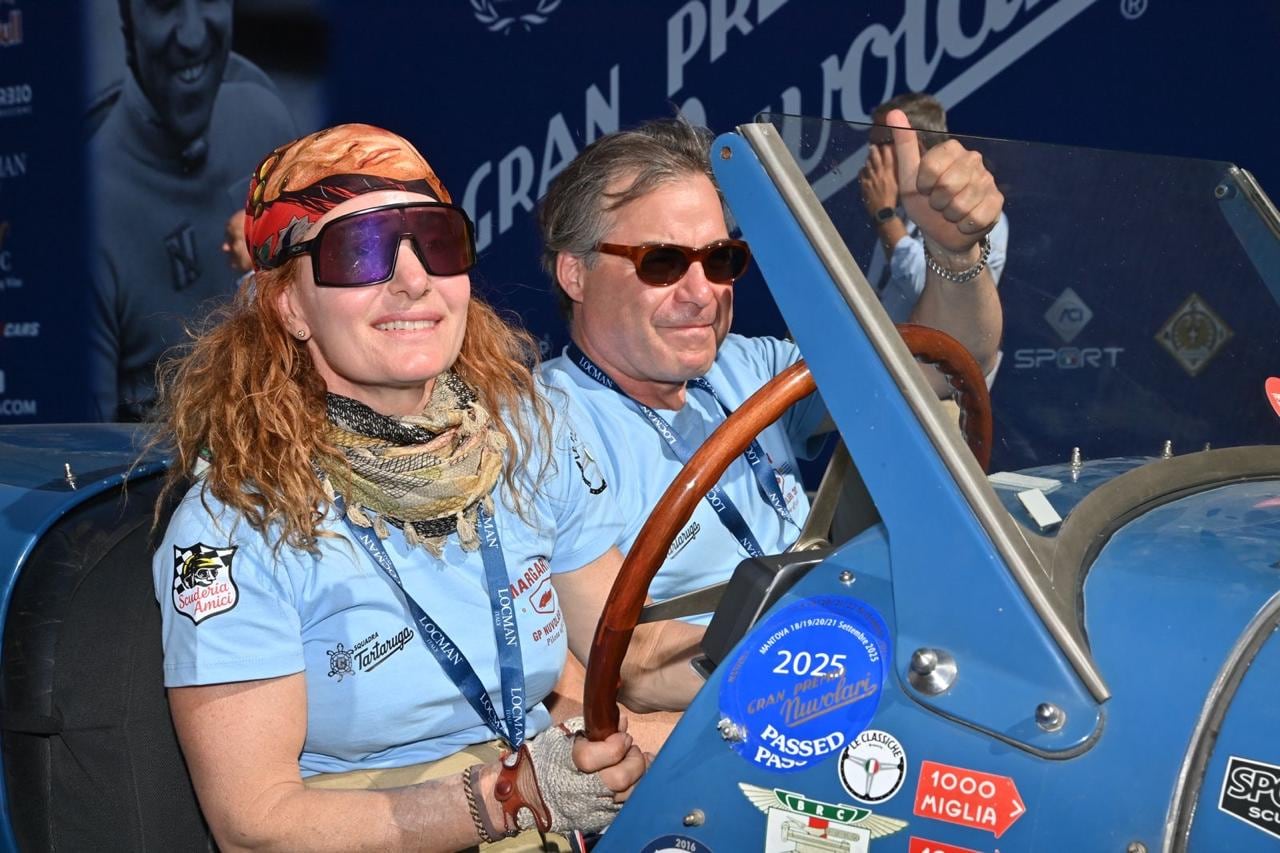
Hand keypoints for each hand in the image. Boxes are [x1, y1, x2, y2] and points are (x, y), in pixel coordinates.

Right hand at [519, 714, 648, 834]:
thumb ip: (593, 727)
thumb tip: (622, 722)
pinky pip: (624, 807)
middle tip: (631, 750)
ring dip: (638, 776)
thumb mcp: (562, 736)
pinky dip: (633, 791)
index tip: (622, 735)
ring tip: (633, 763)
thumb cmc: (545, 759)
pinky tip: (633, 780)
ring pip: (628, 796)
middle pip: (619, 779)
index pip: (598, 756)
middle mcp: (580, 789)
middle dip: (633, 761)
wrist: (526, 794)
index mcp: (568, 764)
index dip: (616, 744)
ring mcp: (590, 808)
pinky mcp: (597, 820)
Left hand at [859, 143, 897, 217]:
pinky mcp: (864, 185)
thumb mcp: (897, 185)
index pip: (888, 158)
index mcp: (889, 175)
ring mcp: (870, 179)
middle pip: (875, 158)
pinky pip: (861, 174)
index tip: (885, 146)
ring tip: (869, 157)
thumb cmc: (893, 200)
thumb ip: (894, 175)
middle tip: (872, 147)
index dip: (886, 150)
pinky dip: (862, 170)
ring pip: (867, 165)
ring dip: (868, 160)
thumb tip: (893, 167)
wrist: (882, 212)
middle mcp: (879, 174)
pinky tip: (864, 170)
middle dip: (874, 151)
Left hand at [888, 108, 1003, 256]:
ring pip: (962, 204)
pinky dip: (965, 225)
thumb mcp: (908, 177)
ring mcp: (988, 180)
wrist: (941, 233)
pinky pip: (977, 217)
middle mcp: (973, 160)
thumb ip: (903, 146)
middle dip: (937, 202)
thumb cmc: (924, 203)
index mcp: (952, 150)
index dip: (924, 184)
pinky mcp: (997, 201)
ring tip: (951, 212)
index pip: (931, 165)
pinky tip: (965, 221)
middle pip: (948, 184)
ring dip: (950, 215)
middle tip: (938, 203)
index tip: (924, 189)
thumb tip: (894, 113)